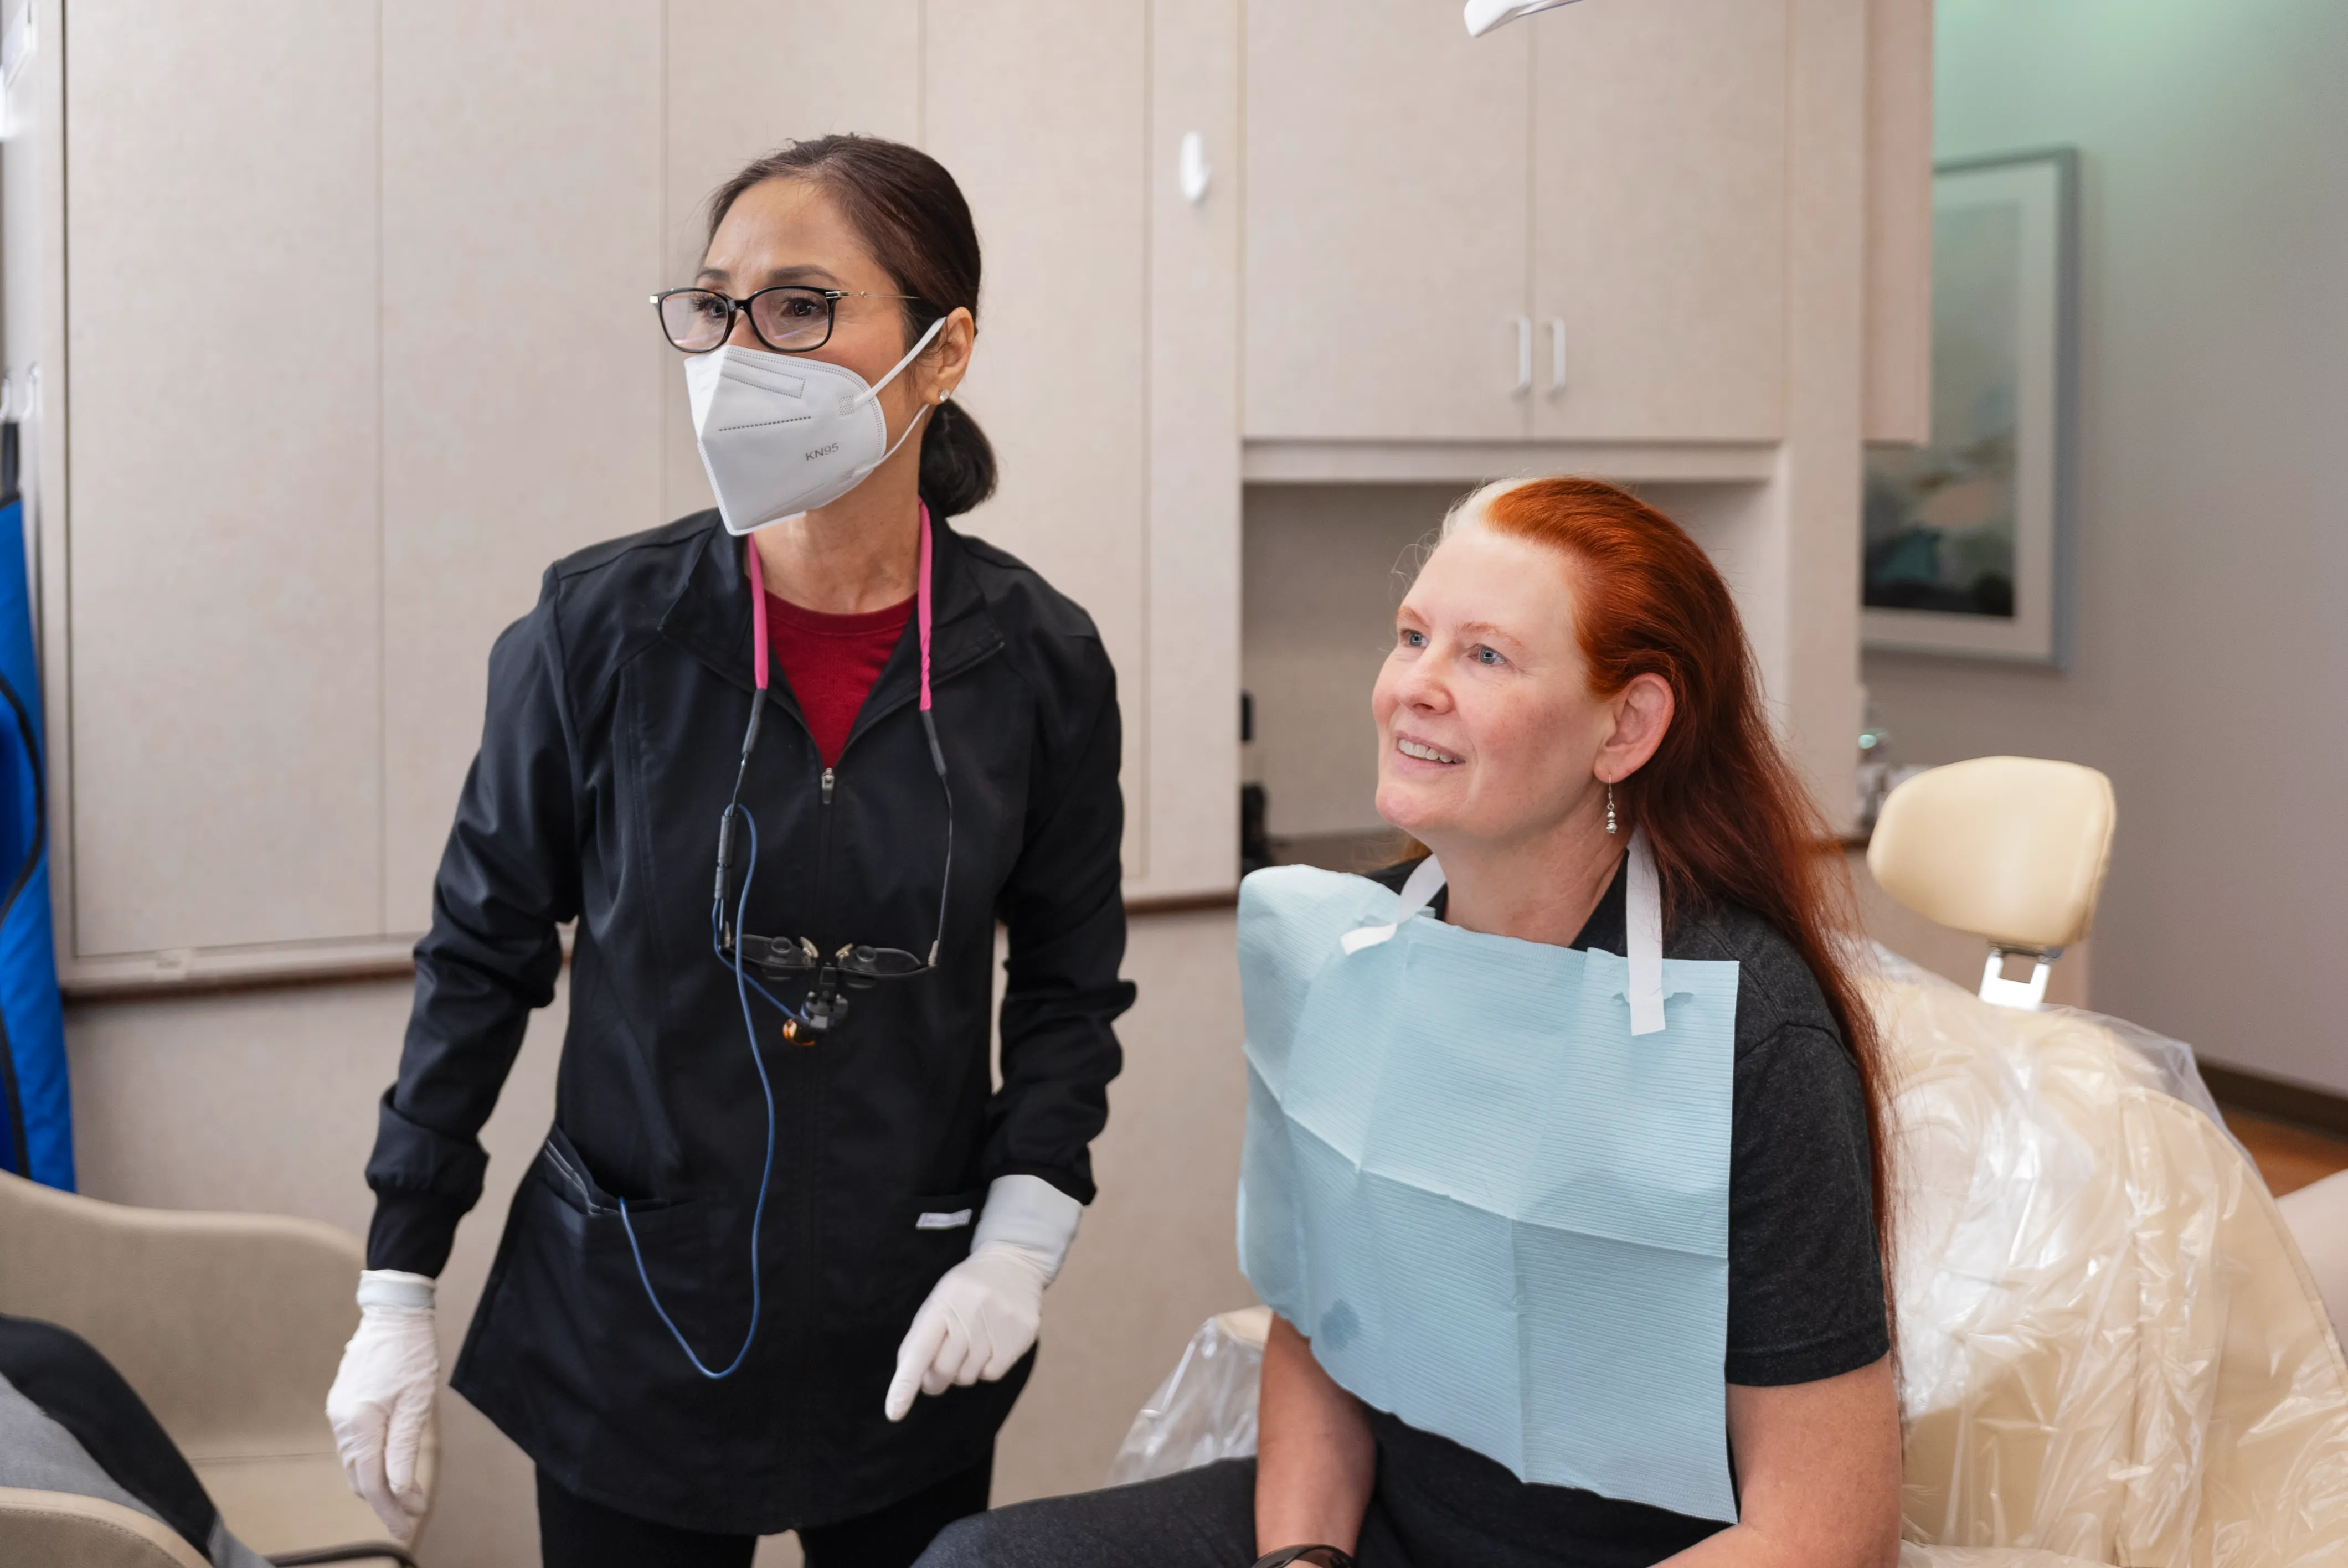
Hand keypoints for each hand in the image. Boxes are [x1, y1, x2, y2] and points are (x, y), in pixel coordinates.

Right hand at [325, 1270, 438, 1537]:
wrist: (394, 1312)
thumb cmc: (412, 1352)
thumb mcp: (416, 1403)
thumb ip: (404, 1449)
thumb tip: (399, 1490)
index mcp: (359, 1422)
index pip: (371, 1481)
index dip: (388, 1508)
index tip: (407, 1526)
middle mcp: (341, 1421)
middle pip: (359, 1476)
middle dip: (384, 1500)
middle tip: (412, 1515)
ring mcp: (338, 1411)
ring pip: (355, 1462)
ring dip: (377, 1482)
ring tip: (405, 1497)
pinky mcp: (343, 1403)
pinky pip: (354, 1444)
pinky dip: (370, 1461)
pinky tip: (388, 1466)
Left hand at [884, 1174, 1081, 1421]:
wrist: (1013, 1262)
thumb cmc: (966, 1290)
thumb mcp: (938, 1301)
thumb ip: (920, 1338)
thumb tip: (910, 1379)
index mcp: (943, 1301)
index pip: (919, 1349)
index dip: (905, 1383)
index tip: (894, 1412)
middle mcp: (971, 1310)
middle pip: (944, 1371)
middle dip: (936, 1379)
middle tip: (939, 1371)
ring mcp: (999, 1322)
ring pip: (969, 1376)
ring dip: (963, 1370)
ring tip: (971, 1344)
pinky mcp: (1021, 1334)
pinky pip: (993, 1374)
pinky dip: (986, 1368)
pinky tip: (990, 1345)